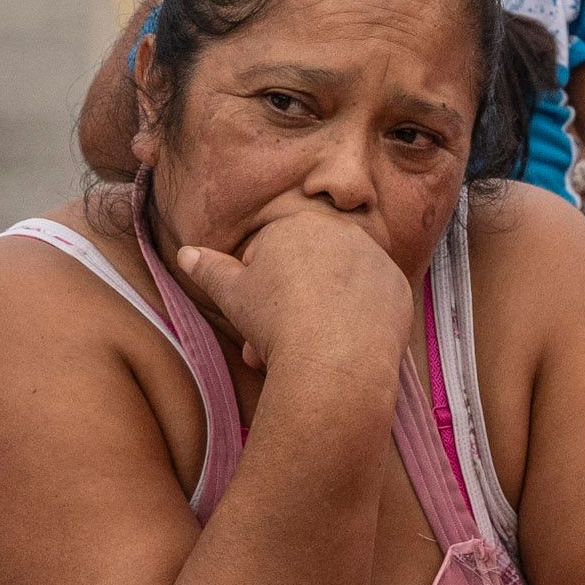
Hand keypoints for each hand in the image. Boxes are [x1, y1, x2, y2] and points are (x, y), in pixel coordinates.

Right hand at [167, 209, 412, 387]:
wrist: (334, 361)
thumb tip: (186, 253)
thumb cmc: (276, 323)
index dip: (261, 290)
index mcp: (297, 224)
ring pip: (339, 285)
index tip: (258, 317)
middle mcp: (341, 231)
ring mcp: (375, 258)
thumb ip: (209, 269)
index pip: (272, 254)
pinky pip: (372, 302)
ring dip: (322, 310)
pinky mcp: (398, 287)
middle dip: (290, 304)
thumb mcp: (232, 294)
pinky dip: (357, 320)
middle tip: (276, 342)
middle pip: (308, 269)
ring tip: (308, 349)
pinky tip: (343, 344)